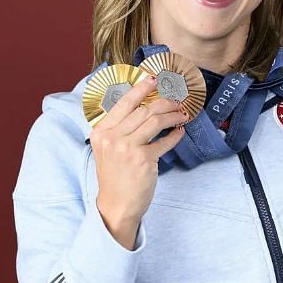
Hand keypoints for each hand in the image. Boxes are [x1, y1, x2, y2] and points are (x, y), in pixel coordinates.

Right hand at [91, 75, 187, 248]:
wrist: (116, 204)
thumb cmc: (115, 176)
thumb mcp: (108, 149)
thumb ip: (120, 129)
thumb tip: (143, 107)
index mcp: (101, 131)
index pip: (123, 103)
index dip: (140, 88)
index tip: (154, 79)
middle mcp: (111, 137)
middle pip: (144, 109)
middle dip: (165, 102)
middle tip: (177, 101)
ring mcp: (127, 148)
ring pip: (155, 121)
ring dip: (173, 116)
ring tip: (182, 115)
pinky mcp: (143, 159)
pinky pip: (165, 141)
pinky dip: (175, 135)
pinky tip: (180, 132)